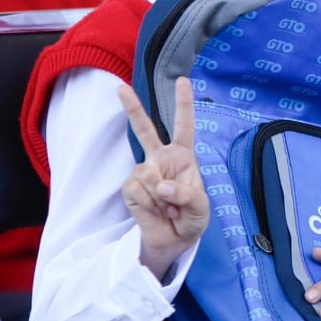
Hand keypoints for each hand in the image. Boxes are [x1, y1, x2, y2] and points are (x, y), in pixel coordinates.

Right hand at [118, 77, 208, 280]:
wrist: (173, 240)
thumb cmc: (191, 218)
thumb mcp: (200, 208)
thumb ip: (186, 194)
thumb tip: (161, 185)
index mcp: (183, 156)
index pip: (184, 126)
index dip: (183, 103)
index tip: (182, 80)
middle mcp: (161, 159)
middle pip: (145, 130)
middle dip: (132, 108)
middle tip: (119, 88)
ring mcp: (143, 172)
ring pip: (147, 173)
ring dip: (160, 197)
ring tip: (167, 208)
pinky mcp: (130, 188)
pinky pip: (137, 190)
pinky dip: (148, 203)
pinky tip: (154, 210)